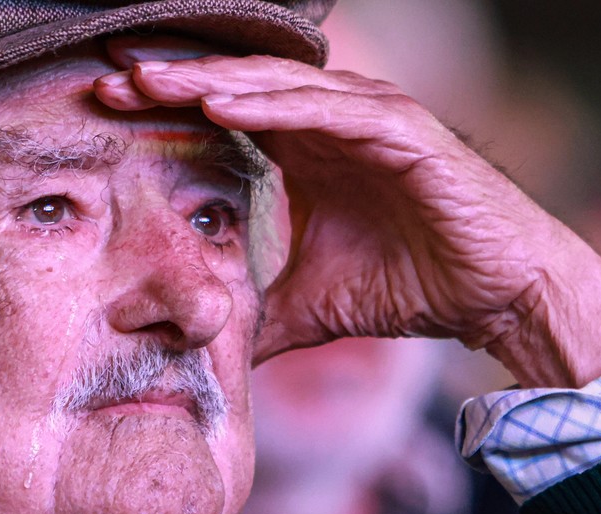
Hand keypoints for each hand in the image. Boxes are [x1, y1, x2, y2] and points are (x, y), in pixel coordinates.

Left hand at [95, 38, 600, 386]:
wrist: (497, 295)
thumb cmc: (412, 285)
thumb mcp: (310, 305)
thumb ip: (257, 315)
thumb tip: (203, 353)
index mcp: (308, 150)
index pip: (225, 114)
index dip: (167, 108)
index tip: (103, 109)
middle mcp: (333, 123)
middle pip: (239, 86)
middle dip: (173, 78)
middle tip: (106, 74)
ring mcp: (370, 118)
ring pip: (277, 86)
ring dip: (211, 80)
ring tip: (148, 79)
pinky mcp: (403, 131)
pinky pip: (328, 110)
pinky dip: (274, 104)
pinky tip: (221, 102)